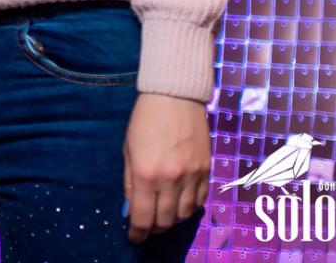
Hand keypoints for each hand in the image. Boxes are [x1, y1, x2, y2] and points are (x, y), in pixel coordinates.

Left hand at [123, 93, 210, 242]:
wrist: (175, 96)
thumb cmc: (145, 120)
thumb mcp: (128, 150)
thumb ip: (131, 182)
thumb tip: (132, 209)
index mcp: (146, 174)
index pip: (143, 218)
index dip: (137, 233)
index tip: (134, 237)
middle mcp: (171, 179)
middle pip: (165, 221)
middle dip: (154, 227)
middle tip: (147, 224)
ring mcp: (192, 176)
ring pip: (185, 215)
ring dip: (172, 219)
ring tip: (163, 213)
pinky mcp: (207, 170)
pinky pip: (200, 200)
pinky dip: (189, 207)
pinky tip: (180, 201)